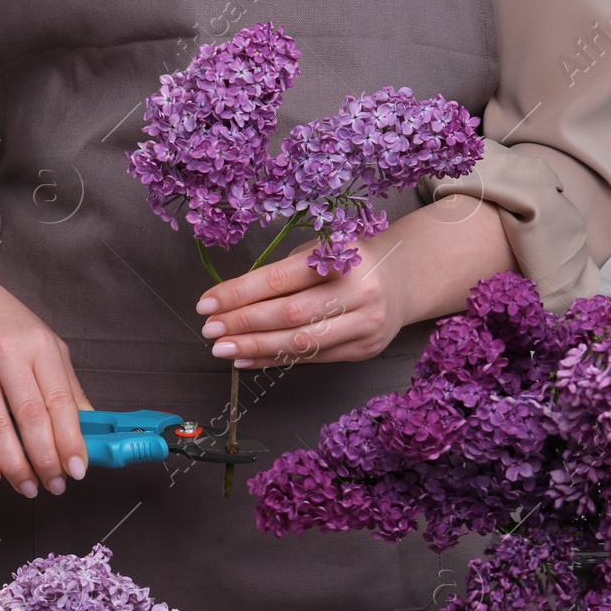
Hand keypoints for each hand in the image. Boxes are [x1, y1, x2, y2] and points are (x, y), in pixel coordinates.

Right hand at [0, 219, 91, 496]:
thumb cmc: (1, 322)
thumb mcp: (43, 342)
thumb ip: (65, 386)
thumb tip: (89, 430)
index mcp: (39, 345)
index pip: (60, 402)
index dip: (71, 442)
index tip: (79, 470)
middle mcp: (7, 353)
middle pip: (31, 418)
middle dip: (46, 460)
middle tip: (55, 485)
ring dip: (15, 467)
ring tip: (28, 487)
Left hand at [194, 235, 408, 368]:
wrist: (404, 279)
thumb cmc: (349, 261)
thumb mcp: (321, 250)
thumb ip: (283, 273)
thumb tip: (231, 303)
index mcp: (343, 255)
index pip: (279, 279)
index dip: (239, 293)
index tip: (207, 303)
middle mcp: (359, 291)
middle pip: (289, 314)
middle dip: (243, 323)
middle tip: (210, 329)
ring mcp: (365, 323)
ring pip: (301, 342)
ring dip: (255, 347)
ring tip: (223, 349)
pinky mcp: (364, 349)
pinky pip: (312, 359)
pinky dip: (275, 360)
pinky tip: (248, 359)